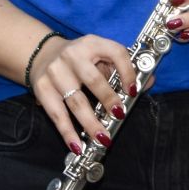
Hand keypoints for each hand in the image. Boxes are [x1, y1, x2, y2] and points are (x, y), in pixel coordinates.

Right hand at [32, 33, 135, 153]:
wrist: (41, 53)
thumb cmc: (79, 58)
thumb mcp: (100, 55)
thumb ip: (122, 68)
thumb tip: (147, 83)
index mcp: (93, 44)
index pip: (116, 53)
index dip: (127, 72)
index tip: (133, 91)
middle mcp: (73, 56)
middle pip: (93, 80)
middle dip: (109, 100)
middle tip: (119, 115)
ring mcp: (55, 72)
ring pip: (76, 101)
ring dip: (91, 123)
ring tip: (103, 138)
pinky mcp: (42, 89)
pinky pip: (57, 114)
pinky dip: (67, 132)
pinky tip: (77, 146)